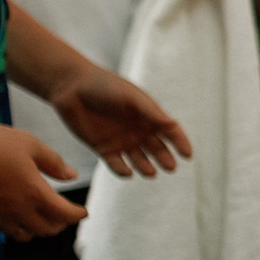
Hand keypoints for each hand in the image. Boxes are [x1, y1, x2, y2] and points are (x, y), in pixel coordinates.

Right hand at [0, 112, 87, 239]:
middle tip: (65, 214)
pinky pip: (5, 230)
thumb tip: (71, 175)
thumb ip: (54, 163)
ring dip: (38, 229)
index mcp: (34, 193)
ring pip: (26, 235)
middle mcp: (17, 211)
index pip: (64, 214)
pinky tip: (17, 214)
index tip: (83, 212)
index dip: (77, 215)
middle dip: (60, 223)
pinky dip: (17, 227)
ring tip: (43, 217)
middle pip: (47, 229)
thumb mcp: (30, 144)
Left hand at [49, 66, 191, 176]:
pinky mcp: (103, 149)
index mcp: (148, 115)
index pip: (170, 131)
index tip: (188, 155)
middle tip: (170, 167)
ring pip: (139, 159)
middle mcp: (138, 130)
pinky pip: (116, 164)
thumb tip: (172, 126)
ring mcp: (121, 140)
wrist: (71, 87)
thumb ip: (151, 113)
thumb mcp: (131, 97)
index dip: (181, 143)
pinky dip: (122, 170)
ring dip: (146, 167)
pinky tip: (127, 172)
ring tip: (150, 173)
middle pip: (157, 149)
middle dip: (165, 158)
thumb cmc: (104, 86)